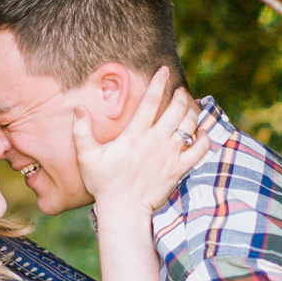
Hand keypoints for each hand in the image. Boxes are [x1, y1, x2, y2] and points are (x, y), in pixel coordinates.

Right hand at [75, 69, 210, 212]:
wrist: (123, 210)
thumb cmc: (103, 183)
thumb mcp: (87, 156)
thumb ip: (81, 131)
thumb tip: (78, 109)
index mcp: (134, 135)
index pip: (150, 101)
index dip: (158, 82)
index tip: (164, 70)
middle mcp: (155, 142)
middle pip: (176, 110)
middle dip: (180, 95)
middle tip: (179, 91)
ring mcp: (169, 156)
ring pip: (189, 126)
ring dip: (192, 112)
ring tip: (190, 106)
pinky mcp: (179, 169)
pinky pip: (199, 150)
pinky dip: (203, 138)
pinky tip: (200, 133)